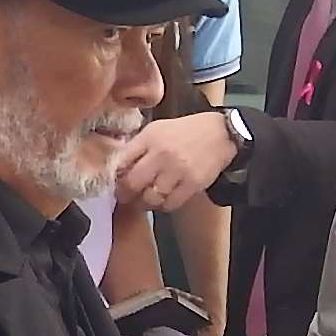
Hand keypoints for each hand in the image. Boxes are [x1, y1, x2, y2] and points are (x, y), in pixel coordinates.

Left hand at [115, 114, 238, 212]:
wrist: (220, 133)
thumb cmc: (184, 132)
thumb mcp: (156, 130)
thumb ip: (137, 146)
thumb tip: (117, 167)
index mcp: (149, 138)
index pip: (121, 162)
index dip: (115, 176)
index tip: (115, 182)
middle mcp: (161, 154)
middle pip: (132, 183)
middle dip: (125, 194)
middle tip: (125, 196)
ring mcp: (177, 170)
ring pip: (150, 198)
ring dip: (144, 202)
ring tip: (145, 199)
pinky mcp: (192, 183)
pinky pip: (170, 204)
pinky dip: (164, 205)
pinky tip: (164, 199)